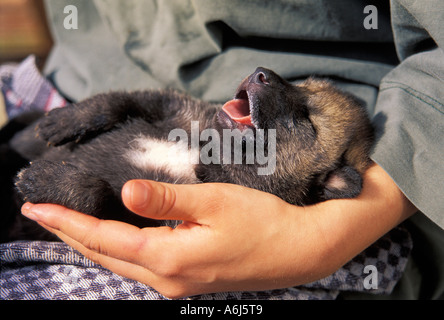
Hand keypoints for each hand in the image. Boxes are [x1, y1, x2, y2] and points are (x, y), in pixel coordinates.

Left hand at [21, 163, 416, 297]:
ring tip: (68, 224)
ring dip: (91, 242)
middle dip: (70, 234)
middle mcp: (166, 278)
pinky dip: (116, 249)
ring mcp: (176, 284)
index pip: (103, 238)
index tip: (37, 208)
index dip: (67, 222)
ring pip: (120, 263)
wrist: (297, 251)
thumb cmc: (260, 222)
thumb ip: (166, 200)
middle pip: (105, 255)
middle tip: (41, 214)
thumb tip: (126, 193)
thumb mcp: (214, 202)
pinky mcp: (188, 279)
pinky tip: (112, 238)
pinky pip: (139, 265)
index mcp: (168, 258)